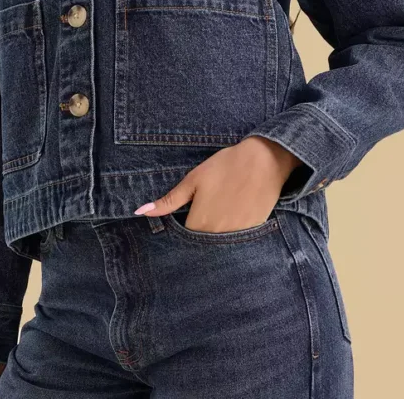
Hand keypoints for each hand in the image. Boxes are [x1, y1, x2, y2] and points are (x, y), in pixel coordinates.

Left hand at [134, 136, 302, 232]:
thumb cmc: (225, 167)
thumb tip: (140, 212)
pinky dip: (234, 230)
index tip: (190, 214)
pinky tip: (237, 211)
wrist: (263, 161)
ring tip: (223, 208)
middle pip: (202, 243)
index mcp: (199, 223)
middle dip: (201, 232)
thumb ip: (169, 201)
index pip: (184, 238)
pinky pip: (237, 240)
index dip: (184, 227)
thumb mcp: (193, 180)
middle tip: (209, 208)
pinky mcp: (253, 233)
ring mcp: (237, 237)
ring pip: (220, 243)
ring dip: (218, 232)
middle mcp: (217, 235)